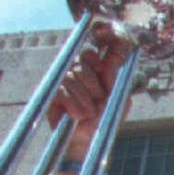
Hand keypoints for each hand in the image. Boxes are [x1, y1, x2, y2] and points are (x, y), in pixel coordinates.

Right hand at [47, 24, 131, 152]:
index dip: (109, 35)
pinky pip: (63, 88)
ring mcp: (68, 79)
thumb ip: (119, 82)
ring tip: (89, 113)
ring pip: (74, 74)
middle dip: (94, 81)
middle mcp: (84, 70)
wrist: (87, 142)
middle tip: (98, 99)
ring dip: (84, 97)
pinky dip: (72, 103)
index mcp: (102, 71)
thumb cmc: (104, 123)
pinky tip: (77, 115)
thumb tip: (117, 60)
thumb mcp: (118, 103)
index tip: (106, 32)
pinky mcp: (54, 90)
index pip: (105, 47)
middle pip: (87, 58)